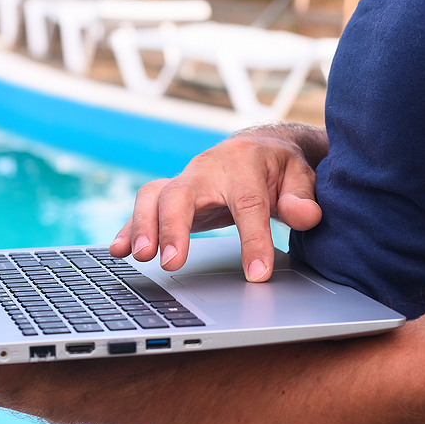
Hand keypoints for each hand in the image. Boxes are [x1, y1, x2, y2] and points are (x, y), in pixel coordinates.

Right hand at [109, 128, 323, 281]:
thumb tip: (306, 216)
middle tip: (171, 262)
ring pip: (153, 196)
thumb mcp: (301, 177)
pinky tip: (118, 251)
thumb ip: (302, 197)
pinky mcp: (169, 195)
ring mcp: (184, 181)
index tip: (257, 274)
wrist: (257, 149)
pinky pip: (143, 208)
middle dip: (173, 227)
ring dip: (143, 227)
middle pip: (182, 193)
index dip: (253, 241)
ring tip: (139, 257)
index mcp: (244, 165)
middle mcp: (207, 170)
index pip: (248, 205)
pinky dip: (129, 229)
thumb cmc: (279, 168)